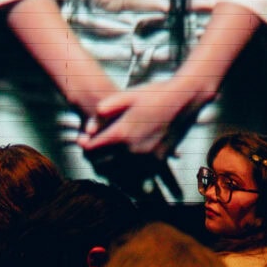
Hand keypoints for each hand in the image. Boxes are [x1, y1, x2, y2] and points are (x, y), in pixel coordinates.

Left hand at [82, 78, 204, 158]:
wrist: (185, 99)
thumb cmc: (153, 94)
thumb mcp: (125, 95)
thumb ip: (104, 111)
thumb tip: (87, 128)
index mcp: (122, 133)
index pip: (93, 148)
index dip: (84, 145)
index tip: (81, 139)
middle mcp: (135, 150)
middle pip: (104, 162)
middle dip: (95, 156)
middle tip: (92, 147)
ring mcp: (149, 157)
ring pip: (121, 170)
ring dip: (111, 165)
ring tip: (106, 154)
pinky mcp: (161, 159)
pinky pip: (139, 172)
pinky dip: (130, 169)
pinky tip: (126, 159)